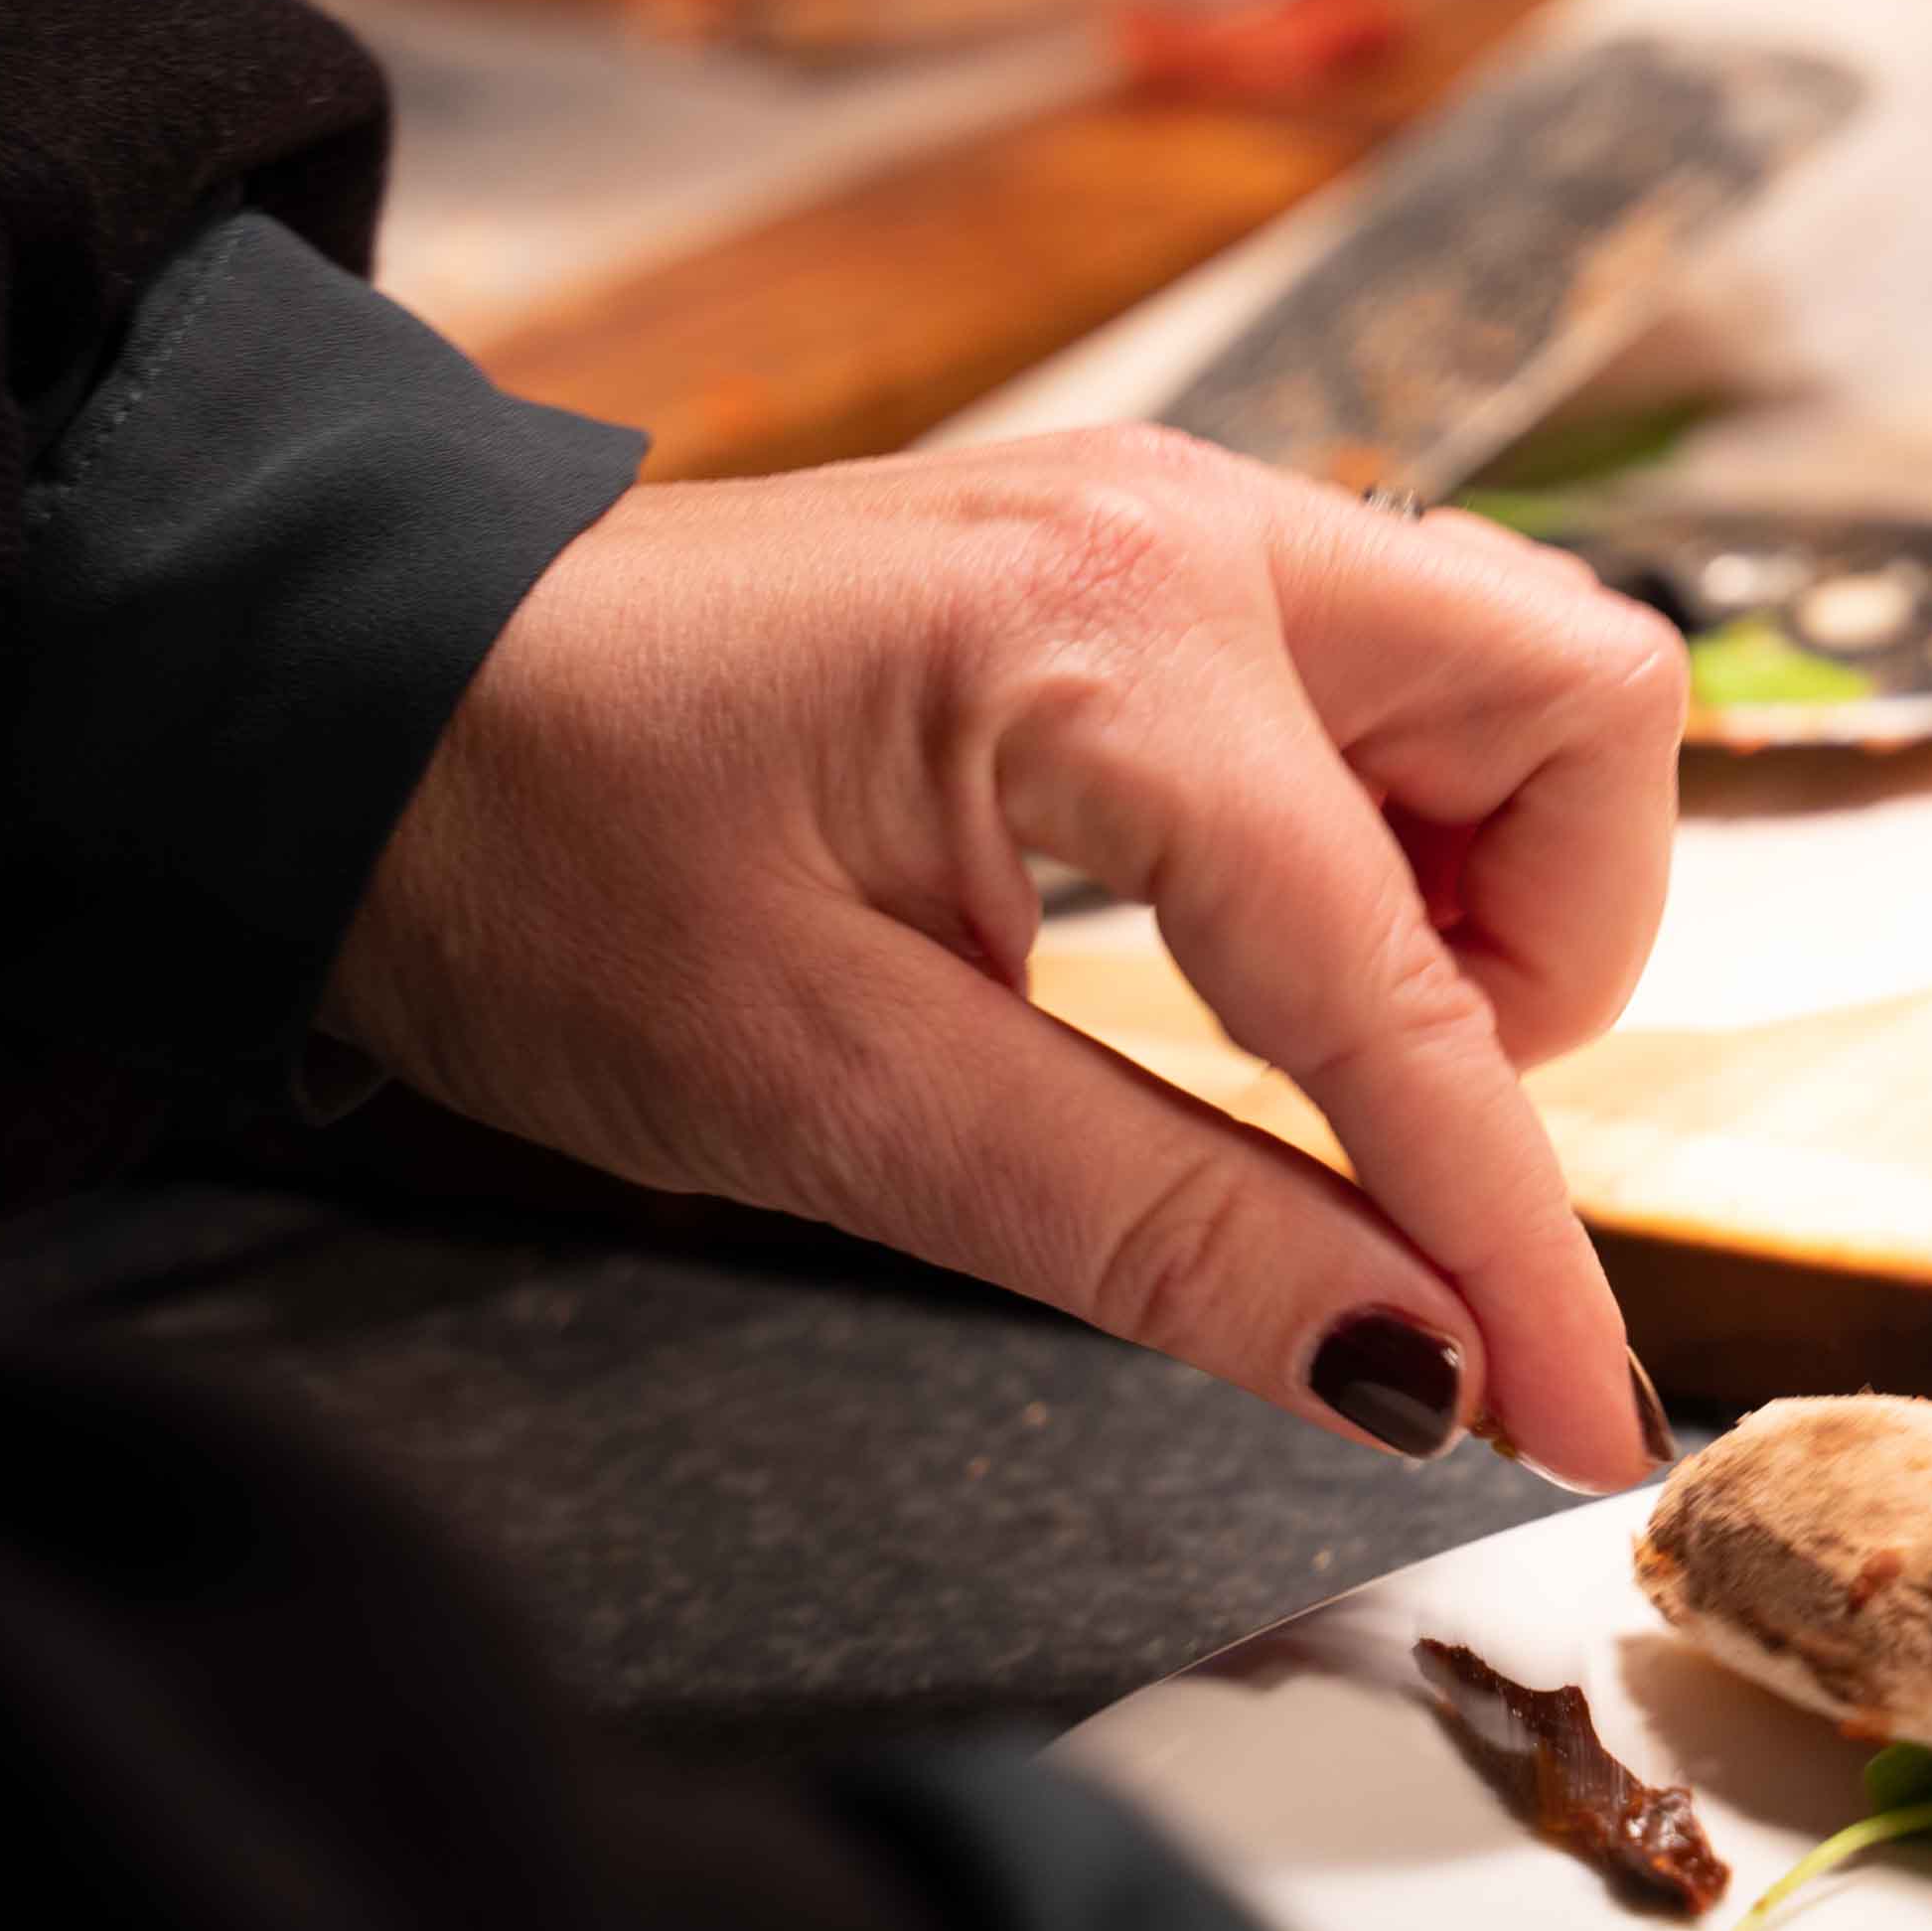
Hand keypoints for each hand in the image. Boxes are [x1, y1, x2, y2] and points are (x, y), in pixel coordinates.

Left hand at [323, 429, 1685, 1485]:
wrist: (350, 676)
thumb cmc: (527, 849)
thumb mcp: (820, 1092)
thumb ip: (1150, 1224)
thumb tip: (1404, 1369)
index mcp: (1104, 648)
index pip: (1398, 990)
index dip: (1503, 1234)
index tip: (1571, 1414)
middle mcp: (1194, 532)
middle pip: (1581, 707)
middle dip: (1553, 949)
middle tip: (1388, 1116)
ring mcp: (1184, 517)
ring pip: (1516, 673)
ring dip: (1490, 874)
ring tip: (1307, 1033)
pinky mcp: (1154, 551)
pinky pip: (1399, 668)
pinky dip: (1399, 821)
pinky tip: (1248, 940)